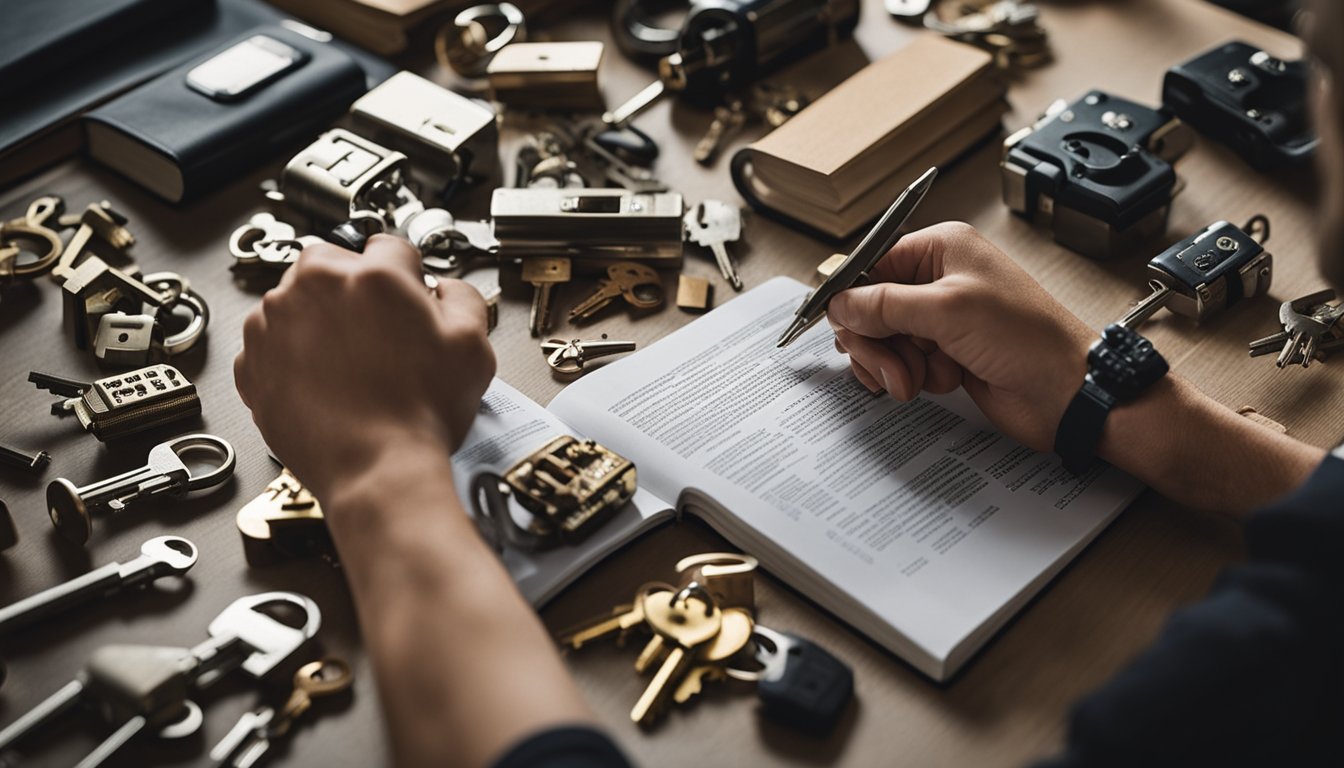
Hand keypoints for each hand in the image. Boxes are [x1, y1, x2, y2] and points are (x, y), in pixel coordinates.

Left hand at [234, 235, 494, 499]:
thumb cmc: (420, 415)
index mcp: (373, 275)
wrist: (376, 470)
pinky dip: (291, 356)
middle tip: (377, 332)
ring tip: (351, 364)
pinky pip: (271, 343)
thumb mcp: (473, 346)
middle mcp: (315, 287)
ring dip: (319, 320)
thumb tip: (444, 288)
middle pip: (334, 263)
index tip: (407, 297)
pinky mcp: (253, 362)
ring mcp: (275, 324)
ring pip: (297, 300)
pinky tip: (324, 382)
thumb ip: (462, 297)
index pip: (390, 246)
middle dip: (354, 288)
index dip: (407, 275)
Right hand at [827, 222, 1092, 451]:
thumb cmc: (1028, 339)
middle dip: (875, 343)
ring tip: (919, 379)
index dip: (851, 298)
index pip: (871, 266)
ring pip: (882, 341)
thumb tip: (839, 303)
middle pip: (870, 308)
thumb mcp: (947, 311)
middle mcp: (938, 280)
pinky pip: (902, 364)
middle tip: (890, 367)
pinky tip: (944, 380)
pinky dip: (914, 377)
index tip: (841, 327)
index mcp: (941, 249)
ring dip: (894, 365)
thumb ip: (884, 304)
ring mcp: (941, 320)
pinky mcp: (944, 354)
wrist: (1067, 392)